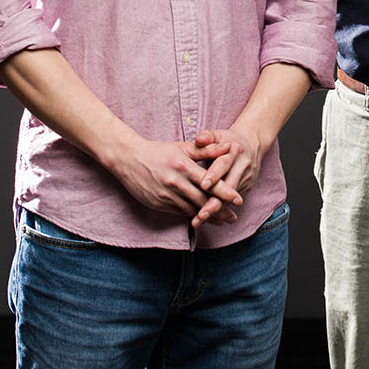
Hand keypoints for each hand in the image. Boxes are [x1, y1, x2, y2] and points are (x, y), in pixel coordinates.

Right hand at [114, 136, 241, 222]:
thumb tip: (228, 147)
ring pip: (191, 209)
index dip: (225, 192)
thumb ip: (206, 149)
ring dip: (207, 217)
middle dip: (220, 210)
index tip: (239, 200)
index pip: (209, 182)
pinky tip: (201, 218)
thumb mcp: (182, 147)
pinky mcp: (159, 203)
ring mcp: (166, 195)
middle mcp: (176, 182)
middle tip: (234, 218)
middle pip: (202, 201)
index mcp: (183, 166)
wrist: (129, 159)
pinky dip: (192, 215)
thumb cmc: (159, 151)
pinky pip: (179, 212)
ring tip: (221, 221)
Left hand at [191, 125, 262, 227]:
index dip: (214, 175)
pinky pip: (232, 202)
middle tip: (200, 214)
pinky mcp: (247, 187)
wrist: (253, 144)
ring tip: (199, 221)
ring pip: (230, 198)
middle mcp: (242, 166)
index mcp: (234, 151)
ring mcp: (246, 178)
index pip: (224, 164)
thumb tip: (198, 139)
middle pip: (229, 187)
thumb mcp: (218, 134)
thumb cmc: (229, 140)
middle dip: (215, 202)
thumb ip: (207, 136)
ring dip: (215, 211)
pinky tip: (206, 219)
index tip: (203, 185)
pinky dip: (220, 211)